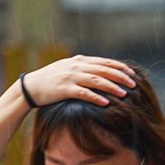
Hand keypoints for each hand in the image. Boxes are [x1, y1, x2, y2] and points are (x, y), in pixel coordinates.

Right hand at [21, 55, 135, 107]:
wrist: (30, 87)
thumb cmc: (51, 80)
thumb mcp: (69, 69)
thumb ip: (84, 69)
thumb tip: (101, 72)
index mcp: (79, 61)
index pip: (104, 62)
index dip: (120, 68)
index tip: (132, 74)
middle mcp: (76, 67)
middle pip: (104, 70)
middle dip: (121, 77)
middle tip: (134, 84)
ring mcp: (70, 77)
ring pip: (96, 80)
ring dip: (112, 87)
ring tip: (124, 94)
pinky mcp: (64, 89)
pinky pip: (83, 93)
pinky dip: (96, 97)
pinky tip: (106, 103)